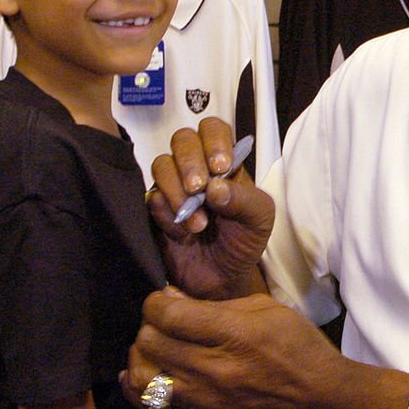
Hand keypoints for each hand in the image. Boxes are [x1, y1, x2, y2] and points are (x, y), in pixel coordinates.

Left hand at [121, 287, 349, 408]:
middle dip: (150, 325)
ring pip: (143, 378)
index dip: (156, 301)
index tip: (164, 299)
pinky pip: (153, 407)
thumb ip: (218, 304)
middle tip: (163, 321)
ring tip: (153, 348)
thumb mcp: (267, 309)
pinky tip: (144, 375)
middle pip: (150, 342)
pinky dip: (139, 389)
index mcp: (234, 335)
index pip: (168, 314)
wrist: (322, 404)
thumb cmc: (299, 349)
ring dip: (141, 357)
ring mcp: (205, 401)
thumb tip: (173, 299)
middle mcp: (213, 370)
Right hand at [149, 118, 273, 298]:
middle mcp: (197, 168)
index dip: (214, 140)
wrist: (223, 279)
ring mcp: (173, 186)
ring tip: (198, 223)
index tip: (220, 166)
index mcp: (225, 163)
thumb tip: (216, 186)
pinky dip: (165, 213)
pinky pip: (149, 198)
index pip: (214, 129)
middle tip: (199, 189)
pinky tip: (183, 232)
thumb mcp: (259, 220)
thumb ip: (244, 200)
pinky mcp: (155, 209)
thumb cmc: (243, 242)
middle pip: (182, 139)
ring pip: (161, 165)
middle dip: (189, 161)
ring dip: (177, 191)